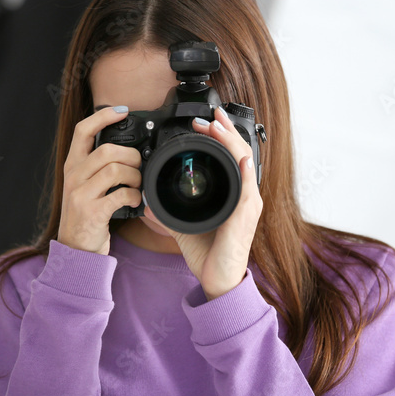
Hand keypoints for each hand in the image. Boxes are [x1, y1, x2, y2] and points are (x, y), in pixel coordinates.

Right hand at [57, 106, 143, 255]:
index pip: (82, 130)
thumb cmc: (86, 214)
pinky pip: (120, 194)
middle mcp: (73, 176)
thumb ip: (98, 167)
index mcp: (72, 166)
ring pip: (114, 170)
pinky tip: (135, 201)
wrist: (75, 248)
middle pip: (106, 150)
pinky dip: (134, 196)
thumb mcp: (84, 185)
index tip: (121, 112)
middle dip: (131, 155)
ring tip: (136, 185)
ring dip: (134, 176)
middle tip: (138, 166)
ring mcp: (80, 194)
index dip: (103, 116)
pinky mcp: (92, 212)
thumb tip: (128, 150)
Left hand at [151, 106, 262, 299]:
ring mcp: (247, 206)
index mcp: (232, 195)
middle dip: (226, 131)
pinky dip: (245, 172)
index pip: (230, 157)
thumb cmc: (208, 254)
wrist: (216, 279)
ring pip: (245, 165)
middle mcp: (244, 197)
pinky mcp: (244, 218)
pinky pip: (247, 190)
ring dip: (233, 144)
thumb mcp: (183, 225)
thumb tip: (147, 202)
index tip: (206, 122)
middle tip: (212, 116)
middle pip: (241, 153)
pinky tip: (242, 158)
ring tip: (219, 127)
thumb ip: (168, 212)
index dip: (221, 137)